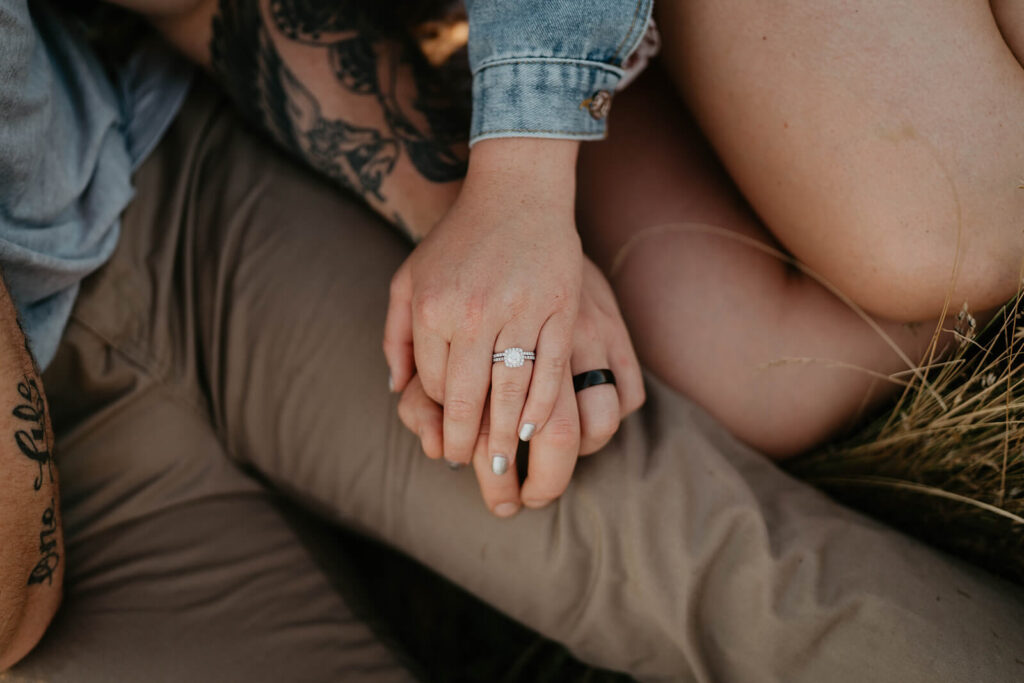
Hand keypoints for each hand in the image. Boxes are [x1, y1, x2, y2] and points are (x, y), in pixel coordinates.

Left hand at [385, 139, 583, 472]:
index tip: (447, 436)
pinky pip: (550, 371)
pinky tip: (531, 428)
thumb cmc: (456, 240)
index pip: (434, 383)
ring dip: (502, 436)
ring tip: (500, 463)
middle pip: (467, 397)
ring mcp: (519, 311)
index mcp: (432, 307)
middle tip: (470, 467)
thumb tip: (398, 389)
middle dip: (467, 442)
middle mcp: (472, 312)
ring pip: (509, 392)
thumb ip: (396, 335)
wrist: (515, 193)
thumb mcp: (408, 278)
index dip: (440, 415)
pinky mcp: (560, 309)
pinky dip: (540, 407)